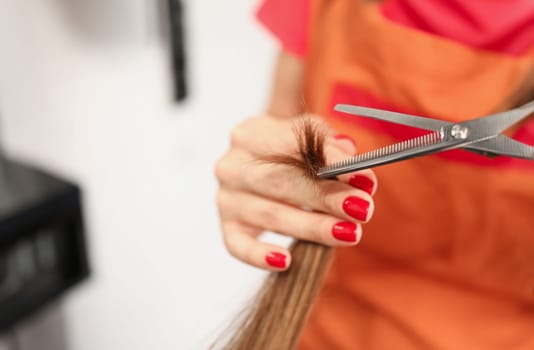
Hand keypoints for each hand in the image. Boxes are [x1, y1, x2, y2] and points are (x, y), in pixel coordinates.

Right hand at [215, 115, 376, 270]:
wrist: (259, 162)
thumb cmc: (288, 150)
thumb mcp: (308, 135)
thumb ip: (328, 143)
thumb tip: (349, 155)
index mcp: (252, 133)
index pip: (293, 145)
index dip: (330, 162)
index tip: (364, 180)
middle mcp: (232, 165)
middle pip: (280, 182)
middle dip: (325, 198)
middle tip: (362, 210)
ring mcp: (226, 198)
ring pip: (269, 215)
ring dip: (311, 227)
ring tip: (349, 234)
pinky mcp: (227, 226)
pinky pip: (238, 245)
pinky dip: (259, 255)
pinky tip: (286, 261)